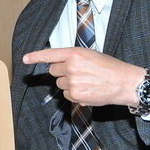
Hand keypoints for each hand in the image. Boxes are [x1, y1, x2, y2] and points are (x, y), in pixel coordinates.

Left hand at [22, 47, 144, 106]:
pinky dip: (74, 94)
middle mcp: (71, 67)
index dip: (35, 56)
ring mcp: (73, 82)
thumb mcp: (90, 55)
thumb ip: (73, 57)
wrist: (124, 82)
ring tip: (86, 81)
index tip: (25, 59)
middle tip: (78, 72)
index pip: (50, 54)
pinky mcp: (76, 96)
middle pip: (53, 71)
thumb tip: (58, 64)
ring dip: (69, 84)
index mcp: (75, 54)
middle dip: (62, 72)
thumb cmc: (109, 67)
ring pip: (60, 84)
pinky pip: (67, 95)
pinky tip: (88, 90)